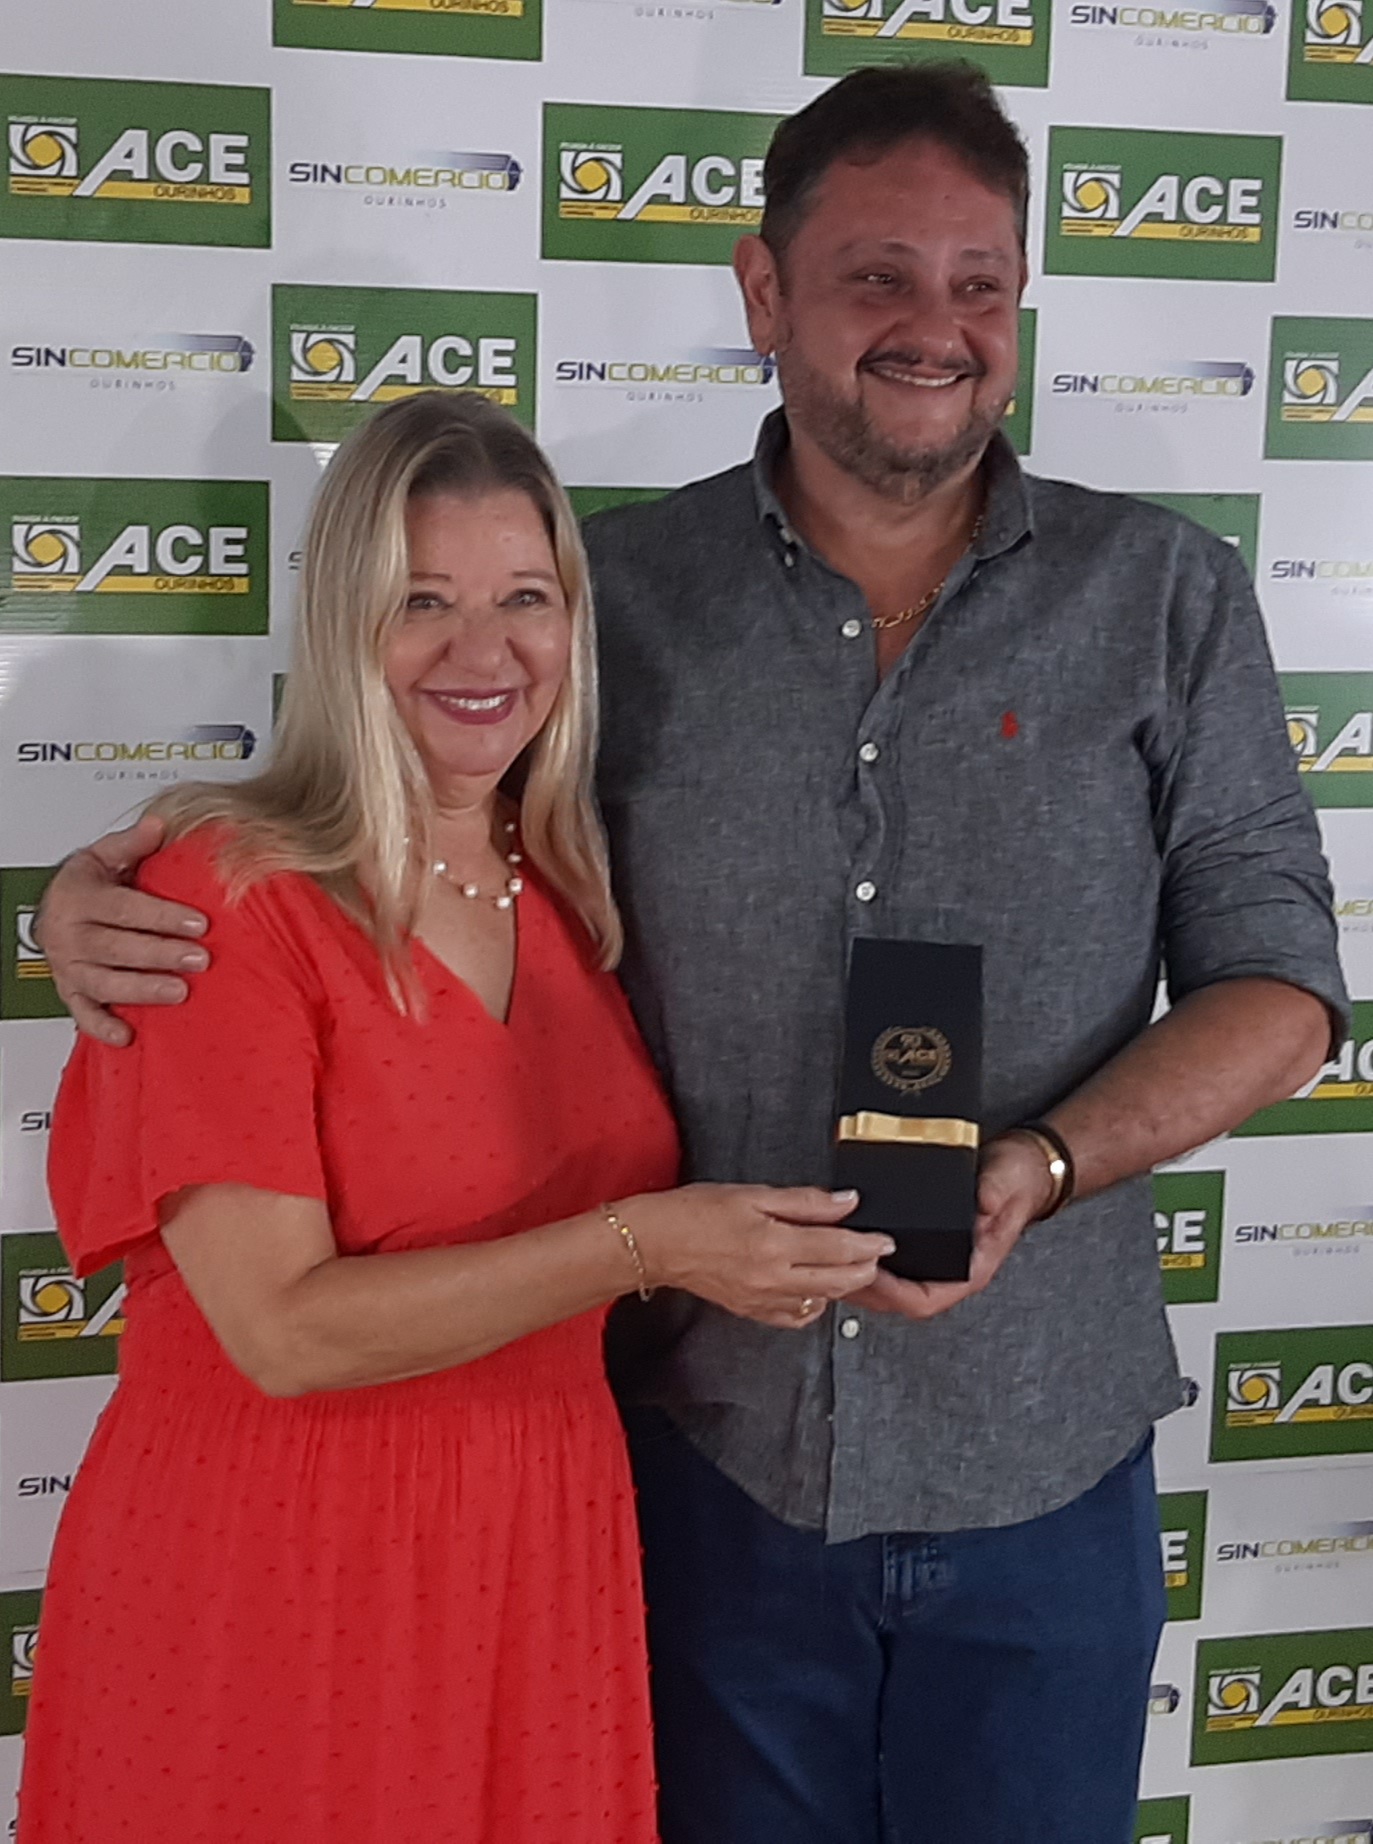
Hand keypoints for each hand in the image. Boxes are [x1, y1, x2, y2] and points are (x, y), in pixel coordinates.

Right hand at [36, 814, 209, 1046]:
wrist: (55, 907)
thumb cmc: (87, 884)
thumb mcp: (106, 854)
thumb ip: (133, 843)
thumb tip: (159, 826)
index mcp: (78, 898)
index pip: (123, 909)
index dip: (161, 916)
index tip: (198, 922)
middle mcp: (68, 934)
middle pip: (115, 948)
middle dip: (160, 954)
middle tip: (199, 959)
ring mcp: (68, 966)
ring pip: (104, 982)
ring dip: (142, 989)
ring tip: (179, 992)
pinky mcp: (70, 991)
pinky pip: (83, 1013)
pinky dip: (102, 1027)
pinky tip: (128, 1035)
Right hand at [623, 1184, 894, 1329]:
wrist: (656, 1243)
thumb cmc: (696, 1212)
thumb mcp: (754, 1193)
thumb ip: (805, 1201)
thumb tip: (846, 1202)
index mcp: (775, 1244)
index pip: (840, 1248)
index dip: (870, 1244)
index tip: (884, 1239)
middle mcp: (772, 1278)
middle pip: (839, 1280)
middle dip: (866, 1267)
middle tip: (876, 1252)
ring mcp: (763, 1300)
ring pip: (823, 1300)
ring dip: (845, 1284)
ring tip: (852, 1265)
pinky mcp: (753, 1311)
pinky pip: (798, 1316)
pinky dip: (816, 1303)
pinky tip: (816, 1287)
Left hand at [848, 1133, 1054, 1322]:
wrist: (1023, 1167)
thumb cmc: (1017, 1180)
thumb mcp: (1008, 1182)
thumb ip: (996, 1193)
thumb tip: (983, 1201)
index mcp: (971, 1269)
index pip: (925, 1300)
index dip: (891, 1294)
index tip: (867, 1274)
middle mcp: (950, 1270)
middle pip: (897, 1299)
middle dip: (863, 1291)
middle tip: (833, 1270)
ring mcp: (935, 1259)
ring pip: (889, 1286)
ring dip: (858, 1278)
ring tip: (830, 1261)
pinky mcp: (924, 1244)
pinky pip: (890, 1263)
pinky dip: (864, 1256)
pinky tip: (845, 1243)